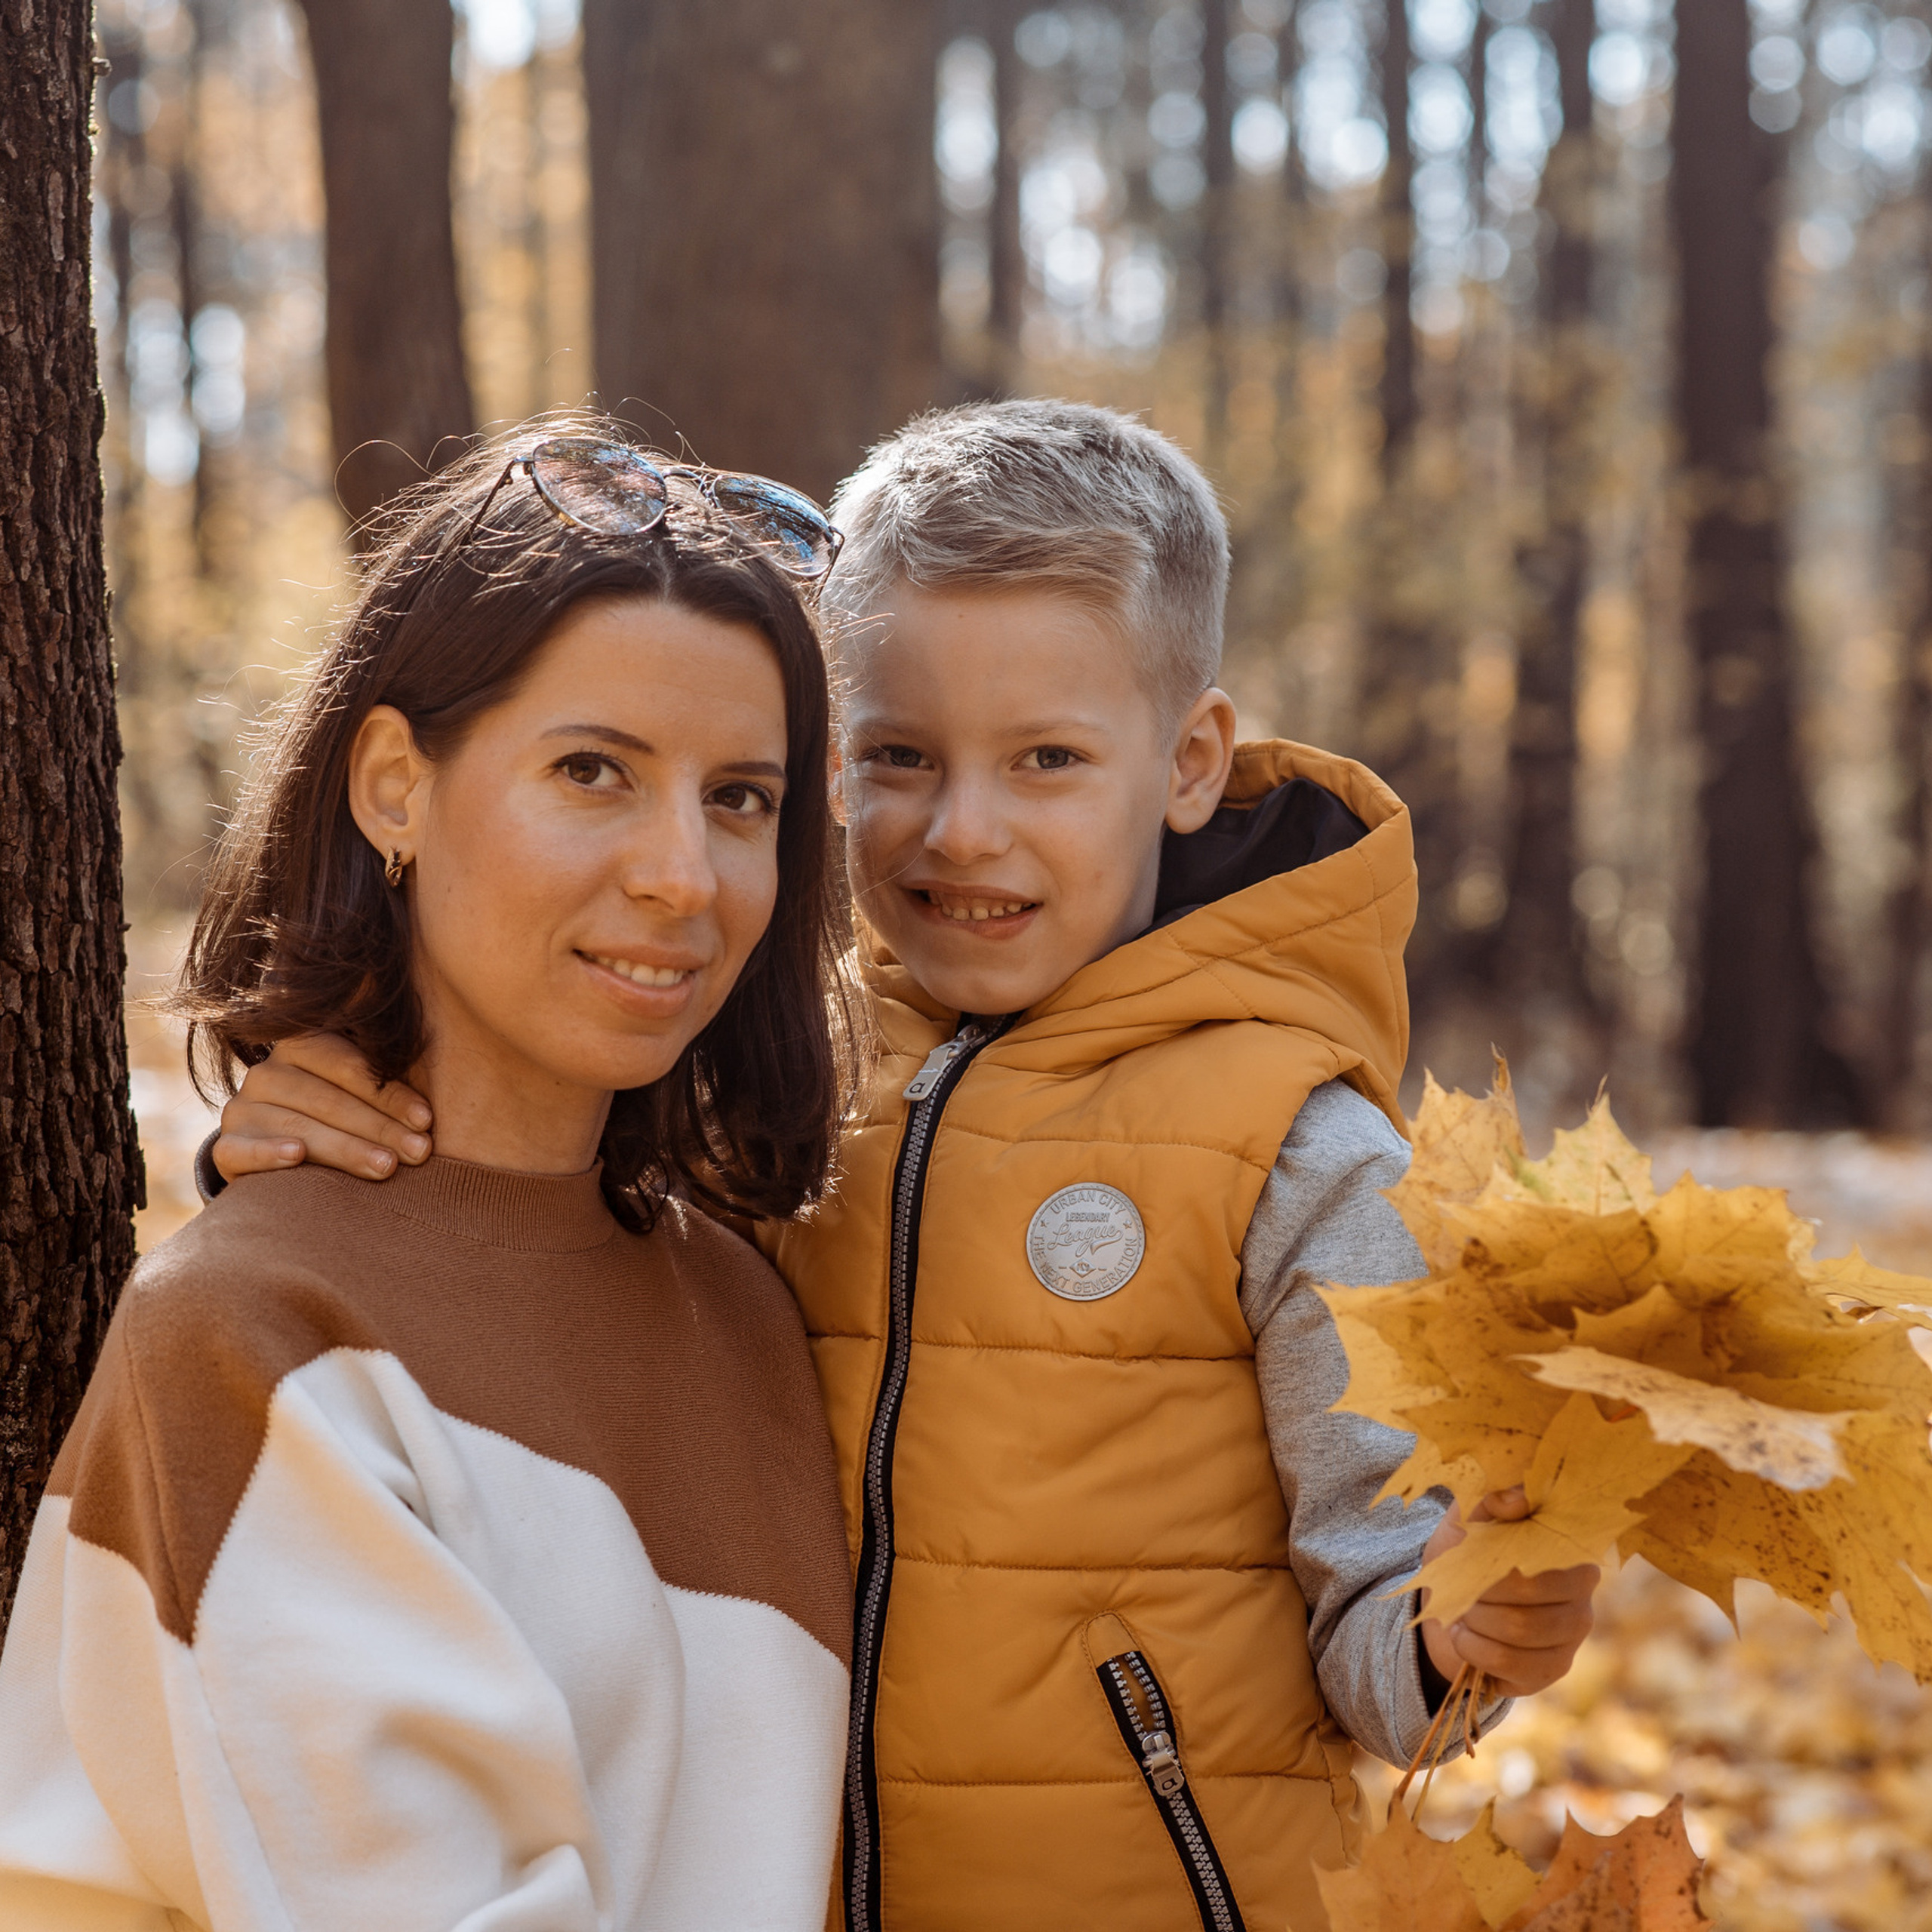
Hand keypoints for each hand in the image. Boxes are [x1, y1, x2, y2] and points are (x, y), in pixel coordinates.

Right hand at [212, 1034, 432, 1184]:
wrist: (287, 1162)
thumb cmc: (350, 1121)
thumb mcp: (367, 1094)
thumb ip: (391, 1076)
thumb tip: (449, 1062)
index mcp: (302, 1046)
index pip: (346, 1064)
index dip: (388, 1092)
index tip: (427, 1120)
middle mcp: (267, 1073)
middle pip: (326, 1098)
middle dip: (379, 1127)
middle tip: (419, 1152)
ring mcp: (241, 1109)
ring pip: (295, 1125)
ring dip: (344, 1147)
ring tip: (386, 1168)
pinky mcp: (226, 1148)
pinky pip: (242, 1148)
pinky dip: (268, 1152)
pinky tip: (296, 1156)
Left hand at [1417, 1488, 1597, 1699]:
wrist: (1451, 1606)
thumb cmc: (1467, 1552)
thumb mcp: (1469, 1518)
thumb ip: (1490, 1499)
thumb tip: (1514, 1500)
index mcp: (1567, 1549)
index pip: (1548, 1553)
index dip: (1503, 1556)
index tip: (1473, 1551)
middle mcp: (1582, 1593)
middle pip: (1532, 1593)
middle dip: (1482, 1590)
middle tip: (1462, 1588)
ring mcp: (1572, 1636)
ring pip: (1522, 1630)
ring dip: (1476, 1621)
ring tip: (1462, 1613)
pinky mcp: (1554, 1668)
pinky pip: (1516, 1666)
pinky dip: (1477, 1651)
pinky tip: (1465, 1638)